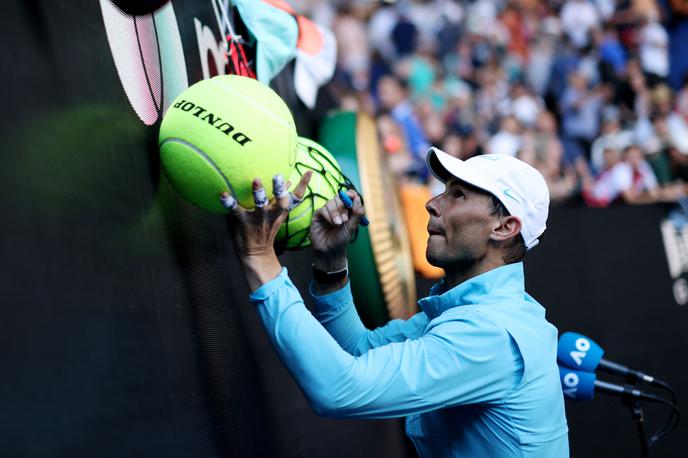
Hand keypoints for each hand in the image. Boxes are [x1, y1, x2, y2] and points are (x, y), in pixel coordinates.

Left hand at [223, 171, 311, 291]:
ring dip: (258, 192)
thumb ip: (281, 198)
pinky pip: (236, 211)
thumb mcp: (278, 215)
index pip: (296, 197)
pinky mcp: (244, 222)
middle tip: (278, 176)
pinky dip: (229, 203)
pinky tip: (223, 194)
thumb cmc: (266, 229)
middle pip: (280, 199)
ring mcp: (258, 218)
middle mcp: (272, 213)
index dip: (303, 184)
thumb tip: (289, 181)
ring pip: (260, 204)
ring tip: (256, 181)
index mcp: (281, 210)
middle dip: (279, 188)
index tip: (309, 172)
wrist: (256, 253)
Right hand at [310, 189, 365, 270]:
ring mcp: (327, 211)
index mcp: (347, 209)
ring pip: (330, 202)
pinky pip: (323, 209)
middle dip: (343, 206)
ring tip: (338, 224)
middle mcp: (337, 208)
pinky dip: (328, 215)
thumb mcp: (352, 227)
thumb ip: (357, 213)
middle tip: (345, 219)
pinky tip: (332, 223)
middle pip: (339, 197)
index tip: (352, 197)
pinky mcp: (318, 215)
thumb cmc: (341, 239)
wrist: (330, 251)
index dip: (351, 194)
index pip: (349, 195)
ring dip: (336, 212)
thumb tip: (357, 198)